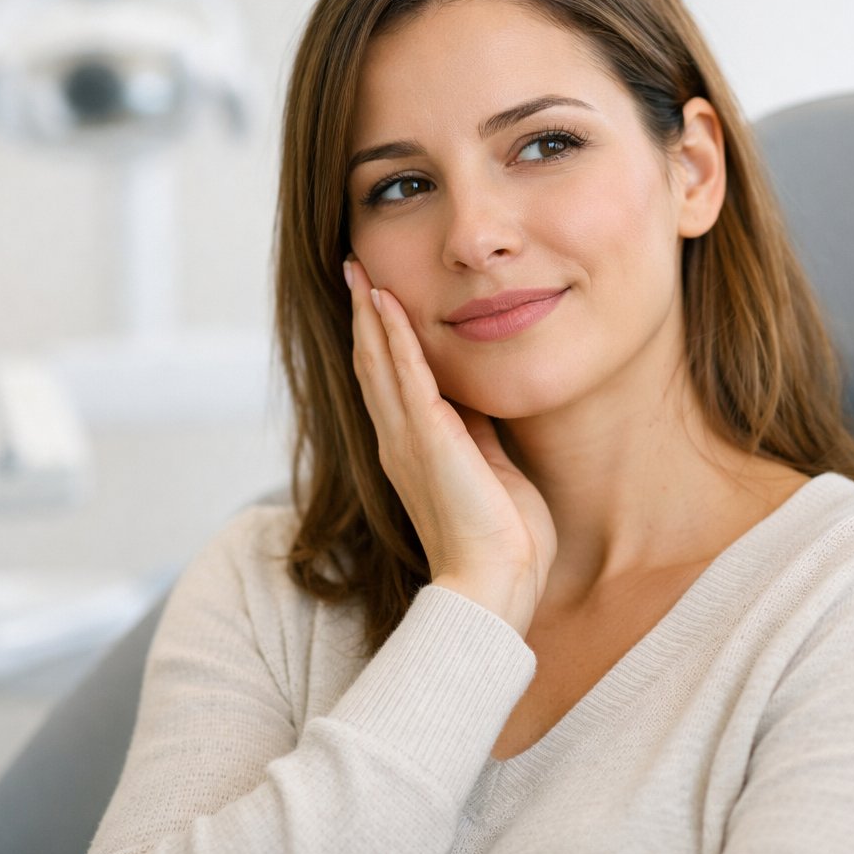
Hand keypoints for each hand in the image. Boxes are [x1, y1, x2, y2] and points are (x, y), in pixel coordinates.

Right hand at [345, 256, 554, 635]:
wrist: (495, 583)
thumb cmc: (501, 540)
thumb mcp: (491, 469)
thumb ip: (478, 433)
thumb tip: (478, 398)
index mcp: (412, 451)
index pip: (388, 382)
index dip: (378, 339)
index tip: (373, 299)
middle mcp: (399, 441)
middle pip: (371, 364)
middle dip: (362, 315)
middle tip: (351, 270)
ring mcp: (408, 439)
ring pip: (380, 362)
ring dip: (369, 313)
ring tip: (358, 272)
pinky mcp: (429, 438)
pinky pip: (407, 374)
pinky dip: (394, 336)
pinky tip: (385, 303)